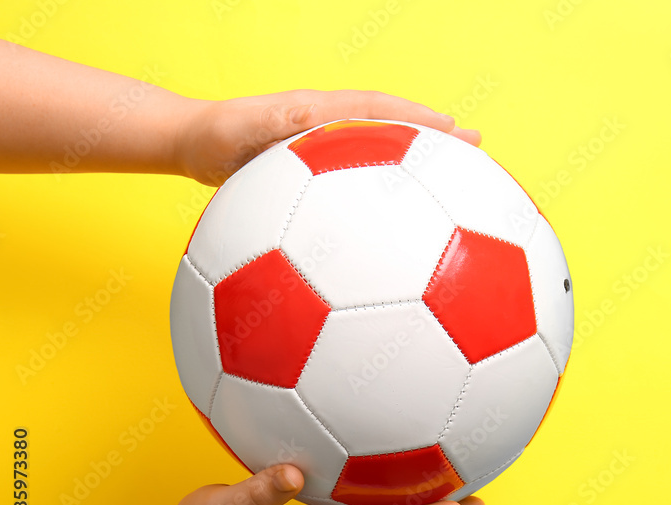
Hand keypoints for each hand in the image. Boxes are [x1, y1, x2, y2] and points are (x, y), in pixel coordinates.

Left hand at [174, 90, 482, 185]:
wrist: (191, 145)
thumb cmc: (216, 136)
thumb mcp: (248, 130)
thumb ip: (286, 128)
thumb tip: (327, 130)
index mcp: (324, 113)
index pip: (384, 110)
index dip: (421, 121)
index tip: (458, 133)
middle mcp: (334, 129)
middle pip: (397, 134)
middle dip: (437, 142)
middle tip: (479, 152)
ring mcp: (330, 153)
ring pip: (384, 159)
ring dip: (420, 170)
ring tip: (456, 189)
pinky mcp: (319, 178)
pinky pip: (362, 184)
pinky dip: (389, 195)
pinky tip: (400, 227)